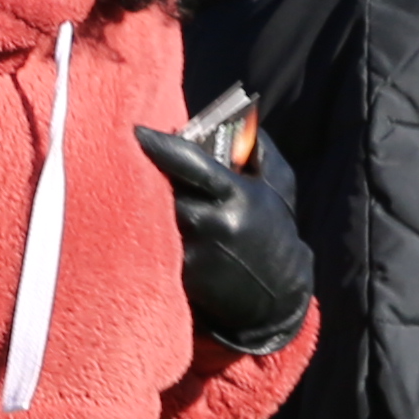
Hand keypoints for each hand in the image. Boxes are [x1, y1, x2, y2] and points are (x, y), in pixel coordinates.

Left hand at [131, 123, 311, 356]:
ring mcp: (196, 251)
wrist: (277, 300)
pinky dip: (157, 235)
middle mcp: (214, 222)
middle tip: (141, 166)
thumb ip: (262, 150)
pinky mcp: (182, 275)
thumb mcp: (281, 187)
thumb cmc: (276, 234)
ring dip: (154, 206)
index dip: (161, 145)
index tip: (138, 132)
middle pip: (165, 188)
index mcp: (237, 194)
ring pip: (158, 216)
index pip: (188, 162)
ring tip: (155, 201)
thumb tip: (240, 118)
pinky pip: (159, 244)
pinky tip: (162, 233)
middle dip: (153, 177)